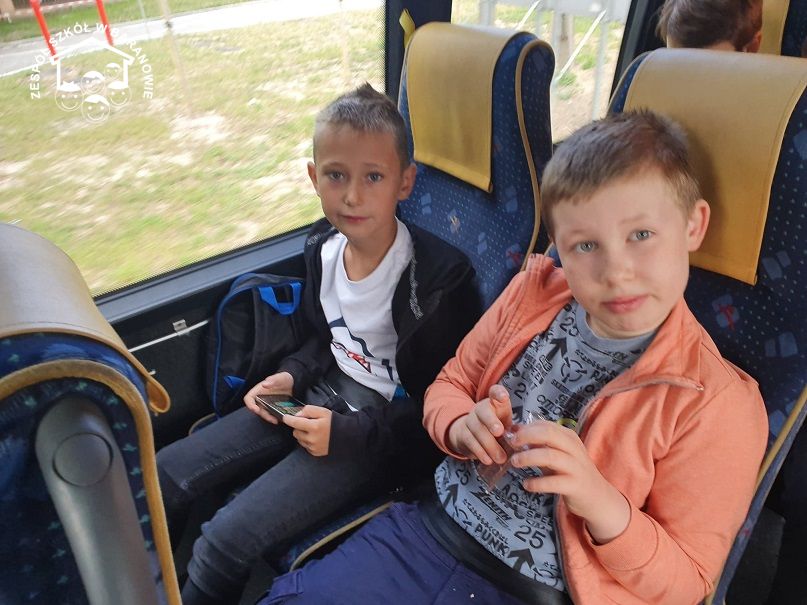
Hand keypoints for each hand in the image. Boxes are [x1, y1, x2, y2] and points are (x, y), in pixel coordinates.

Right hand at [243, 372, 294, 423]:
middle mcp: (260, 398)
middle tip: (272, 418)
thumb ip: (273, 379)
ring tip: (276, 421)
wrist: (293, 384)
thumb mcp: (281, 377)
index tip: (256, 410)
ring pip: (264, 413)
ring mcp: (266, 404)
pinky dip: (274, 418)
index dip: (250, 405)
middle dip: (263, 415)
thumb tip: (264, 384)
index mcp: (258, 390)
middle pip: (256, 409)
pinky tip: (280, 419)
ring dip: (269, 418)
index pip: (248, 398)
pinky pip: (271, 414)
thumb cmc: (284, 379)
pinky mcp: (272, 408)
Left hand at [283, 406, 331, 455]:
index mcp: (314, 426)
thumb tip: (297, 415)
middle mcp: (312, 438)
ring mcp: (313, 447)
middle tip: (307, 424)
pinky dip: (307, 441)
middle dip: (298, 427)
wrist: (345, 436)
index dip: (288, 420)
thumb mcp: (323, 411)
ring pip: (299, 439)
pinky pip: (305, 446)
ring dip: (302, 435)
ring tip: (312, 431)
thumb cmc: (334, 422)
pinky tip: (315, 438)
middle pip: (296, 432)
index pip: (295, 423)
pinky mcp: (314, 453)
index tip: (285, 417)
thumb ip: (308, 410)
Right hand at [446, 384, 512, 464]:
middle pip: (483, 412)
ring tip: (501, 457)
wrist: (469, 434)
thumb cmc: (494, 427)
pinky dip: (480, 452)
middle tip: (500, 432)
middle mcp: (480, 409)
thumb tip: (525, 439)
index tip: (503, 397)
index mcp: (494, 403)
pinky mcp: (462, 434)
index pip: (495, 392)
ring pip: (477, 430)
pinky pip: (470, 442)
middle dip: (491, 421)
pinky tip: (488, 460)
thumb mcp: (505, 423)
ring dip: (490, 445)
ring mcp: (469, 421)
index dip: (498, 393)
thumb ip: (515, 429)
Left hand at [509, 421, 629, 543]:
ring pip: (550, 456)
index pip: (546, 425)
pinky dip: (537, 483)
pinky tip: (526, 484)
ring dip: (529, 457)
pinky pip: (553, 482)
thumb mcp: (557, 454)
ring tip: (514, 462)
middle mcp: (574, 449)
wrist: (597, 497)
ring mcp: (576, 467)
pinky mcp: (575, 486)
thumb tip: (515, 431)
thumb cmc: (571, 472)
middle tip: (511, 443)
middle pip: (549, 435)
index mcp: (569, 438)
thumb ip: (539, 444)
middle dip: (527, 436)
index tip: (512, 433)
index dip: (526, 427)